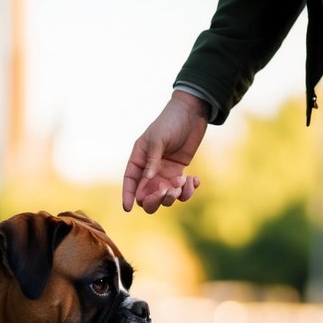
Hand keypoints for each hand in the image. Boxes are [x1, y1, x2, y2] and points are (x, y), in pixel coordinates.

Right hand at [122, 91, 207, 213]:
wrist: (191, 114)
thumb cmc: (170, 122)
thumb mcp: (158, 138)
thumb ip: (152, 159)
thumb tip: (147, 179)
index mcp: (139, 160)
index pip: (130, 181)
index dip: (128, 195)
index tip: (128, 208)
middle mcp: (150, 170)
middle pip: (147, 196)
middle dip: (155, 199)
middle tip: (166, 192)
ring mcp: (165, 174)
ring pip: (165, 197)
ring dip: (174, 195)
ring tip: (183, 181)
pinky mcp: (179, 174)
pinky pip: (182, 191)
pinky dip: (188, 190)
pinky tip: (195, 179)